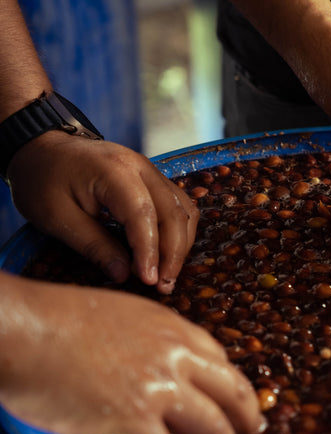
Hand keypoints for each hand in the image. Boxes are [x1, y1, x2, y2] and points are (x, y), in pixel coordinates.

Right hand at [0, 273, 264, 433]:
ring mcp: (159, 388)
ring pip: (213, 428)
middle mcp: (176, 356)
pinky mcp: (135, 419)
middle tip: (255, 430)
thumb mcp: (122, 317)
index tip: (237, 400)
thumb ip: (150, 341)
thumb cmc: (58, 322)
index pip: (220, 360)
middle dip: (248, 416)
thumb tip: (160, 368)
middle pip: (232, 392)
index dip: (232, 384)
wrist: (25, 330)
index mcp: (173, 328)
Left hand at [5, 131, 198, 293]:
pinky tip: (167, 253)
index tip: (148, 281)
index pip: (143, 215)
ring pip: (183, 209)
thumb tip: (124, 274)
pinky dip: (178, 231)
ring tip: (166, 275)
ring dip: (180, 244)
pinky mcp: (153, 178)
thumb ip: (93, 245)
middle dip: (173, 253)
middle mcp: (141, 167)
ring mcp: (151, 170)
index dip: (150, 251)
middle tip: (163, 286)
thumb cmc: (43, 180)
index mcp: (114, 172)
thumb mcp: (56, 217)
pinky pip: (178, 205)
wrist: (44, 147)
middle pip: (173, 212)